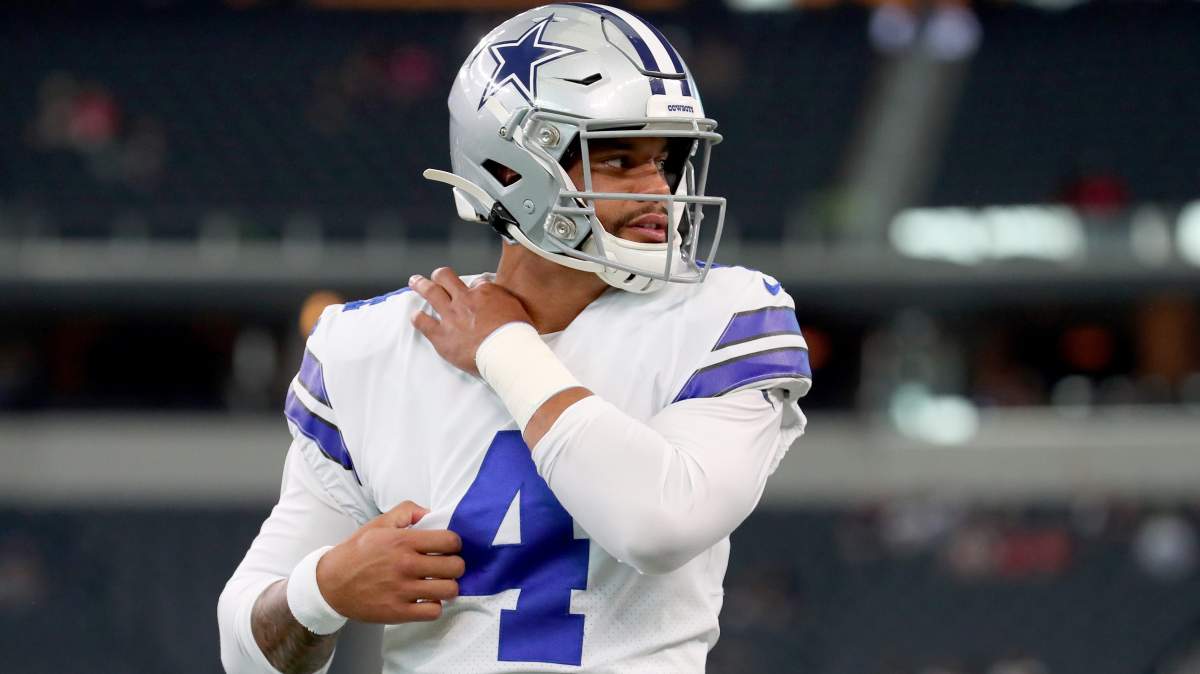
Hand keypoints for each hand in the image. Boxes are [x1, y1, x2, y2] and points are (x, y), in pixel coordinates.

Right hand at [315, 501, 463, 623]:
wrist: (330, 584)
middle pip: (455, 567)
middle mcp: (405, 565)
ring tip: (439, 583)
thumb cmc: (357, 552)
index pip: (450, 541)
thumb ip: (407, 511)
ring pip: (449, 590)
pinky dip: (434, 606)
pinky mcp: (398, 612)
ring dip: (448, 587)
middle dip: (455, 565)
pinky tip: (426, 599)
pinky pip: (433, 612)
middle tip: (446, 566)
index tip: (448, 547)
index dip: (454, 543)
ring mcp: (402, 591)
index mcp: (402, 541)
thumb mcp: (379, 523)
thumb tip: (431, 513)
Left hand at [409, 267, 533, 375]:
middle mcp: (464, 300)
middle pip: (445, 277)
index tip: (472, 291)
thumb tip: (497, 296)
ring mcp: (451, 316)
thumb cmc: (516, 335)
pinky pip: (423, 322)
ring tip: (415, 281)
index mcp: (484, 292)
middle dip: (439, 275)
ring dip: (421, 285)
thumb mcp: (517, 308)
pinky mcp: (442, 335)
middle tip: (436, 276)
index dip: (473, 287)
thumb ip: (504, 299)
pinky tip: (416, 316)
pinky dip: (418, 318)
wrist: (507, 354)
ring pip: (431, 292)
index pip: (474, 282)